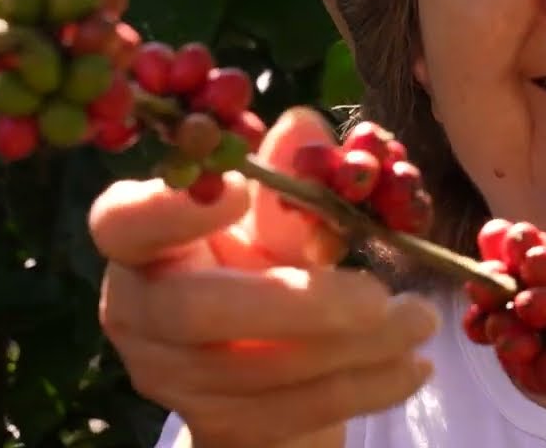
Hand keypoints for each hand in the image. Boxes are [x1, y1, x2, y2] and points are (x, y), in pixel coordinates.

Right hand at [90, 107, 439, 447]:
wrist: (266, 366)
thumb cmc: (263, 267)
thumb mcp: (273, 223)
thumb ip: (286, 184)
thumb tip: (308, 127)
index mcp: (141, 246)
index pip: (123, 224)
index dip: (171, 209)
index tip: (239, 187)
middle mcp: (139, 315)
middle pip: (196, 312)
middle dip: (295, 303)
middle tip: (378, 294)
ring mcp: (175, 380)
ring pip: (261, 370)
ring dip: (355, 348)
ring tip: (422, 320)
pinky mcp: (222, 427)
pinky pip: (297, 412)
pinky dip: (366, 388)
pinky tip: (416, 366)